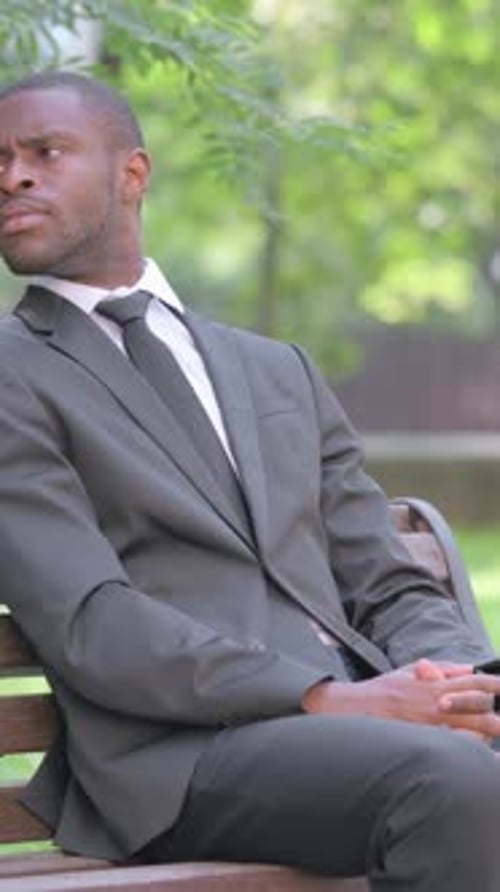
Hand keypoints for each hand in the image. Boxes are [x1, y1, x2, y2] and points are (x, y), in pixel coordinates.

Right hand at [301, 661, 499, 739]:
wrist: (353, 709)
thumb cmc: (382, 691)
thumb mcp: (410, 671)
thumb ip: (441, 668)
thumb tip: (469, 667)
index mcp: (434, 684)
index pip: (473, 682)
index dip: (495, 685)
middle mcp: (435, 703)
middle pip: (477, 707)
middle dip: (495, 715)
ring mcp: (429, 724)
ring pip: (468, 729)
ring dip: (483, 732)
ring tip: (494, 734)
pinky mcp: (420, 741)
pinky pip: (450, 745)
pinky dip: (463, 746)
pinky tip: (470, 751)